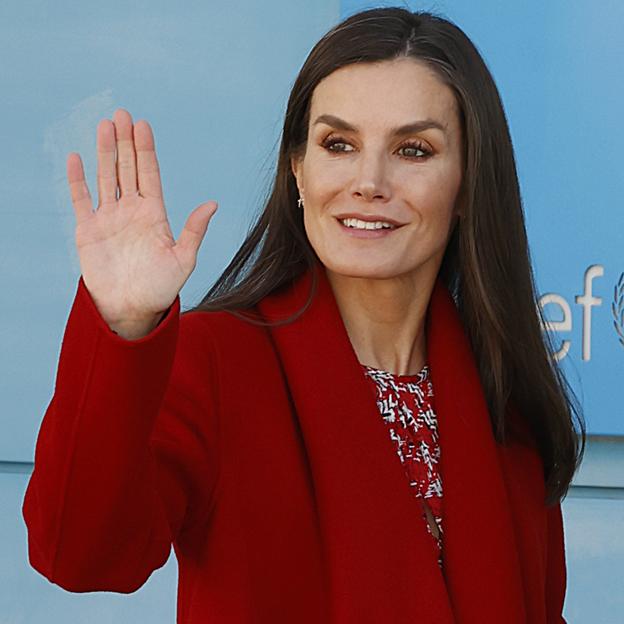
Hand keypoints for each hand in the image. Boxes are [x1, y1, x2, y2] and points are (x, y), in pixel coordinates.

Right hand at [66, 108, 217, 328]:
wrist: (132, 309)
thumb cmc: (161, 288)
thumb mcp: (183, 260)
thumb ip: (194, 231)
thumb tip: (213, 204)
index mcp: (155, 214)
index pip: (150, 174)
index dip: (146, 149)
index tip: (143, 125)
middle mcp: (132, 211)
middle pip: (128, 168)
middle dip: (125, 142)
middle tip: (122, 114)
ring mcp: (109, 218)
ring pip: (106, 177)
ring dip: (104, 152)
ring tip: (104, 125)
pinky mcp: (89, 230)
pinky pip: (81, 199)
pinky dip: (77, 180)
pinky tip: (76, 158)